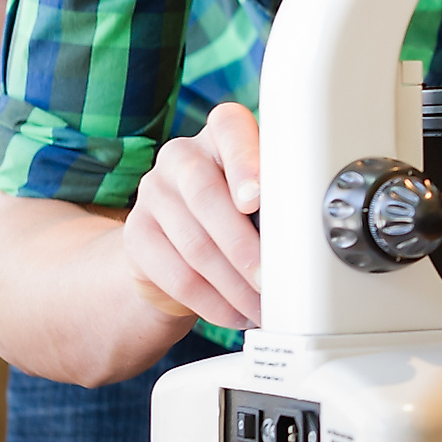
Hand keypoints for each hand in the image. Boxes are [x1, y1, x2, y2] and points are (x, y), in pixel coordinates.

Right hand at [124, 102, 262, 328]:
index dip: (244, 162)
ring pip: (194, 244)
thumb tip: (305, 238)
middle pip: (207, 196)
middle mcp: (182, 156)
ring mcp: (153, 192)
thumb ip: (278, 199)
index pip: (229, 128)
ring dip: (234, 285)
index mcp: (222, 134)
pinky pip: (176, 275)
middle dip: (243, 246)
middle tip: (271, 279)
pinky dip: (213, 302)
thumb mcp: (260, 195)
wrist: (181, 242)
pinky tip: (235, 313)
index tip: (256, 199)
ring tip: (261, 305)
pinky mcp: (136, 234)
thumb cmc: (238, 212)